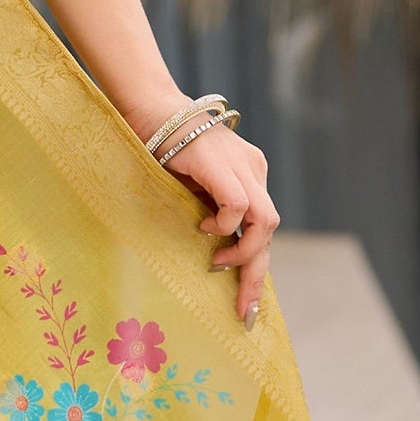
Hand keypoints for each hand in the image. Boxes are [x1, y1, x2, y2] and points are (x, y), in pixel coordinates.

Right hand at [161, 125, 276, 323]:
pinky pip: (239, 205)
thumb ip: (208, 212)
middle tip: (243, 310)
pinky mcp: (223, 163)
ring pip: (265, 222)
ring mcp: (243, 165)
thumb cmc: (163, 150)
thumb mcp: (193, 189)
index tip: (248, 307)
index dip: (258, 270)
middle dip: (256, 275)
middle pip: (270, 231)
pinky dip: (225, 225)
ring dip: (243, 252)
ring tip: (216, 263)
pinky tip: (203, 228)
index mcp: (250, 177)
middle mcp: (254, 171)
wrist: (150, 110)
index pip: (263, 230)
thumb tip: (212, 256)